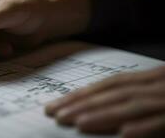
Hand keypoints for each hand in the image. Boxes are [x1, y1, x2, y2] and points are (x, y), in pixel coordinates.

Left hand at [46, 66, 164, 137]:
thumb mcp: (159, 91)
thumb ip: (135, 96)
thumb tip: (105, 109)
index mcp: (150, 78)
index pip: (109, 85)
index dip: (81, 94)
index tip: (55, 105)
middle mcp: (158, 84)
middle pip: (114, 93)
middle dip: (83, 104)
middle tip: (55, 114)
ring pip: (133, 105)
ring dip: (103, 114)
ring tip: (77, 123)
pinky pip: (164, 121)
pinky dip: (144, 127)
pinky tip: (124, 134)